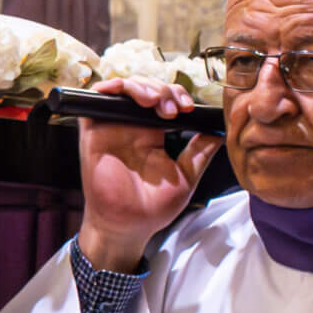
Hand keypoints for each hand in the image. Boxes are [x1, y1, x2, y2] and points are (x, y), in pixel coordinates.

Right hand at [76, 77, 222, 270]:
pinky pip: (93, 100)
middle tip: (174, 108)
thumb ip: (200, 152)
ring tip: (155, 101)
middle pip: (145, 88)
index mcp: (153, 134)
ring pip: (122, 89)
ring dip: (140, 86)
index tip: (189, 108)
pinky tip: (124, 92)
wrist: (129, 226)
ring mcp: (111, 128)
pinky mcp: (93, 132)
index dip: (176, 95)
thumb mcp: (186, 176)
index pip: (164, 99)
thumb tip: (219, 132)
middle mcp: (132, 127)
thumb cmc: (155, 207)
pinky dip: (107, 87)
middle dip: (163, 89)